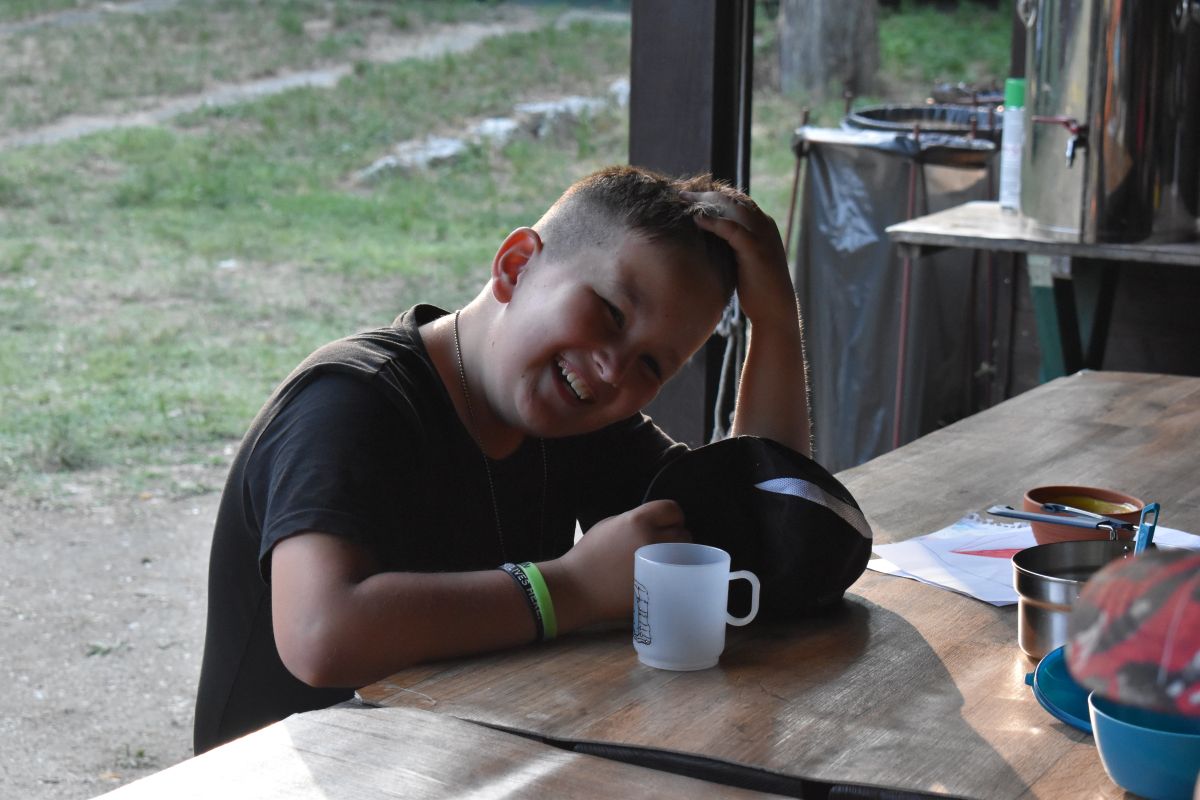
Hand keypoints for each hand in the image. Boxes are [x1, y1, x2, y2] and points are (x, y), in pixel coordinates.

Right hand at [549, 499, 690, 625]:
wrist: (578, 588)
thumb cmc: (589, 555)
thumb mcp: (610, 525)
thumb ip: (637, 520)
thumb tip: (658, 523)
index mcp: (638, 521)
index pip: (672, 509)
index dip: (670, 516)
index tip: (664, 524)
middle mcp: (652, 540)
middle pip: (683, 533)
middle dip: (675, 538)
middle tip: (660, 546)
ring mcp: (658, 565)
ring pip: (686, 557)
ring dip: (679, 557)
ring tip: (662, 562)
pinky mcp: (658, 587)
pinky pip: (679, 577)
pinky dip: (674, 576)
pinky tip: (661, 577)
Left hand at [682, 190, 795, 328]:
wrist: (775, 310)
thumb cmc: (757, 289)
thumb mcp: (742, 260)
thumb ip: (731, 245)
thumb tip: (708, 241)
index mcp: (762, 225)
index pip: (736, 201)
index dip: (713, 196)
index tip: (690, 197)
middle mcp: (764, 225)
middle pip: (732, 199)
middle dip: (705, 194)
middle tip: (681, 194)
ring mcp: (761, 235)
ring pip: (732, 207)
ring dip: (706, 201)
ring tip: (684, 200)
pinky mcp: (755, 249)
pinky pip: (732, 229)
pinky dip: (714, 222)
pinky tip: (696, 220)